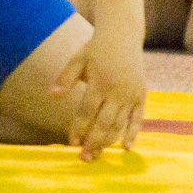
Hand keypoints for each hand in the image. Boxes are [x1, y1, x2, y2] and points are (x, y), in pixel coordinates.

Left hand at [50, 28, 145, 161]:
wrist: (122, 34)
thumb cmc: (95, 48)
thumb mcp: (77, 59)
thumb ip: (65, 78)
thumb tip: (51, 96)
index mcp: (99, 82)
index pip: (87, 111)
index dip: (79, 128)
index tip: (71, 142)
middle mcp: (116, 90)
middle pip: (104, 123)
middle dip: (93, 142)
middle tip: (84, 158)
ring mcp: (131, 94)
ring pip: (120, 124)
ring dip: (108, 141)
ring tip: (97, 155)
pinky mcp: (142, 95)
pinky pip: (138, 119)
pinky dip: (133, 133)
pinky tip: (125, 148)